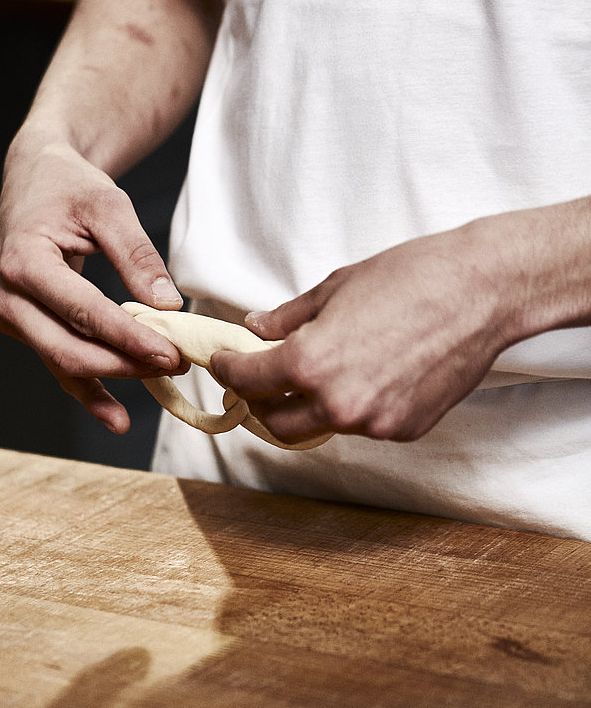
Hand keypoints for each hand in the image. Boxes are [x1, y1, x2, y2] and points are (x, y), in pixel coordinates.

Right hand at [0, 136, 185, 432]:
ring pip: (64, 363)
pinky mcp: (25, 328)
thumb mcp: (107, 205)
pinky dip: (89, 392)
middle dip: (125, 363)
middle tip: (176, 363)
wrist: (33, 180)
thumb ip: (136, 254)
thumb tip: (167, 306)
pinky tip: (117, 417)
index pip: (83, 312)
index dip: (129, 337)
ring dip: (114, 378)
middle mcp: (7, 297)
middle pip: (69, 349)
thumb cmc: (68, 187)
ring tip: (162, 383)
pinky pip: (58, 365)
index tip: (172, 352)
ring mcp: (11, 317)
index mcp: (22, 262)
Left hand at [210, 225, 510, 443]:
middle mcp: (337, 404)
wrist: (483, 290)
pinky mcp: (404, 430)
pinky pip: (362, 426)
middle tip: (258, 378)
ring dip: (308, 406)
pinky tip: (366, 375)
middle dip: (260, 401)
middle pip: (275, 423)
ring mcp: (373, 423)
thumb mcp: (335, 288)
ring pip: (321, 426)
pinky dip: (352, 407)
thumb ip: (287, 318)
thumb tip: (255, 328)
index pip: (248, 380)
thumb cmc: (412, 277)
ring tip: (318, 372)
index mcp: (310, 364)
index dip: (228, 368)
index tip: (224, 361)